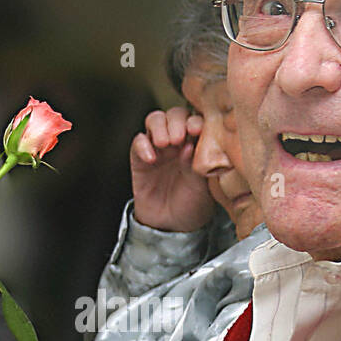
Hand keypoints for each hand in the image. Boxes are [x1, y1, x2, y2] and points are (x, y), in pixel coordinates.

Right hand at [129, 107, 214, 231]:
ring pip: (155, 120)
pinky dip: (143, 145)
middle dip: (176, 121)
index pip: (196, 120)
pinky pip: (138, 142)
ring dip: (159, 127)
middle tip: (178, 138)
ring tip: (164, 144)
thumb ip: (196, 163)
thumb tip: (190, 143)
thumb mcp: (202, 186)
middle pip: (175, 114)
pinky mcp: (140, 158)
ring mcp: (159, 147)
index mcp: (198, 143)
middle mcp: (178, 140)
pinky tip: (151, 158)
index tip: (197, 129)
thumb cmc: (193, 204)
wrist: (172, 226)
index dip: (195, 120)